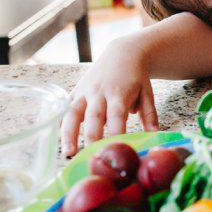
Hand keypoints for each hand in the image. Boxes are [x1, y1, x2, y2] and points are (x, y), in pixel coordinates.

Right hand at [59, 38, 159, 156]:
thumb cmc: (136, 77)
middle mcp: (99, 92)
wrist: (123, 53)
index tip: (115, 149)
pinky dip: (61, 123)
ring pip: (73, 113)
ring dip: (69, 134)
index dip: (115, 133)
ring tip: (68, 153)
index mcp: (119, 93)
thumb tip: (154, 137)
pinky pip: (66, 109)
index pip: (116, 116)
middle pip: (94, 117)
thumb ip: (150, 115)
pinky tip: (58, 139)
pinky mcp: (76, 91)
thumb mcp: (147, 93)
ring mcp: (85, 92)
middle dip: (92, 137)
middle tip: (91, 157)